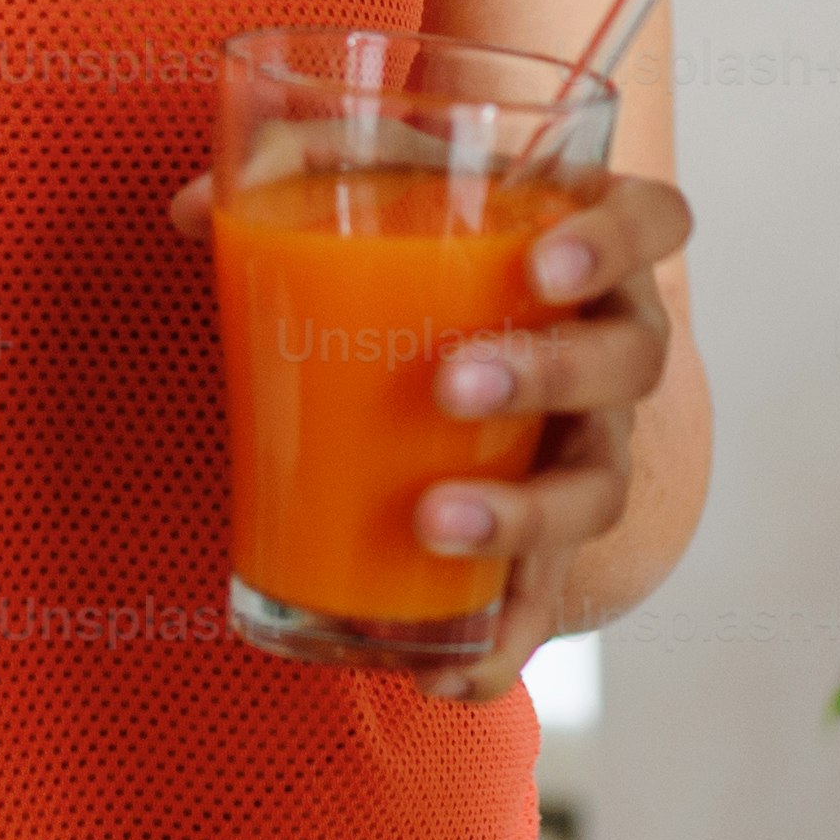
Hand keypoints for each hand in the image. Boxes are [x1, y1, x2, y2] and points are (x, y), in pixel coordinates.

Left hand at [170, 162, 695, 705]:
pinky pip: (545, 599)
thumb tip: (185, 210)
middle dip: (548, 374)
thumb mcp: (373, 185)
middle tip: (450, 384)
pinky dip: (503, 641)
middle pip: (626, 362)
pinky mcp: (547, 533)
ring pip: (597, 489)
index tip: (543, 265)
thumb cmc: (426, 241)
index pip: (654, 222)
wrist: (465, 328)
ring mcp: (590, 445)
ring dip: (523, 515)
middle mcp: (612, 347)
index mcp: (588, 246)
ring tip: (434, 523)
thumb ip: (292, 167)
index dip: (617, 242)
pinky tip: (444, 673)